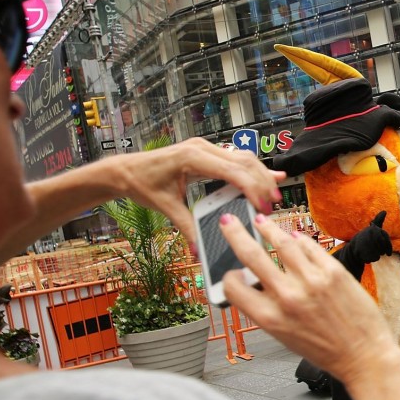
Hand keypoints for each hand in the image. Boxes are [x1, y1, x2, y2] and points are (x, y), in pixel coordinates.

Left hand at [116, 137, 284, 246]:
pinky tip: (272, 176)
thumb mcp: (165, 207)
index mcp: (192, 157)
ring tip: (274, 196)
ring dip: (261, 176)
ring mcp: (206, 148)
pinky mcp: (208, 153)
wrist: (125, 170)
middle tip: (273, 206)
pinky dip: (254, 170)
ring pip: (244, 158)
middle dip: (263, 183)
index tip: (264, 206)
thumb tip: (199, 251)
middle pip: (245, 162)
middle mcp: (202, 148)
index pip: (233, 171)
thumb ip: (186, 227)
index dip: (253, 188)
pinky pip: (237, 159)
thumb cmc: (142, 183)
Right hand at [220, 213, 399, 385]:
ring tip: (261, 221)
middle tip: (228, 221)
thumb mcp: (285, 336)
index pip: (234, 287)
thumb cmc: (326, 350)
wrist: (364, 356)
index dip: (230, 277)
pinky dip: (299, 239)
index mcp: (270, 318)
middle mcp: (288, 297)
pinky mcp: (334, 272)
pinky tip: (294, 236)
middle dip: (235, 233)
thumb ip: (268, 309)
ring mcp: (312, 281)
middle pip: (252, 255)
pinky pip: (310, 247)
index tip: (233, 271)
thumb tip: (255, 282)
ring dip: (268, 228)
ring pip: (283, 242)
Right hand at [351, 211, 393, 263]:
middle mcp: (370, 235)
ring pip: (381, 252)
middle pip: (384, 246)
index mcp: (373, 229)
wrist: (351, 249)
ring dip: (377, 254)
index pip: (386, 238)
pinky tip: (366, 255)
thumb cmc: (364, 238)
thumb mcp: (372, 228)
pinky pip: (376, 258)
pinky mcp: (364, 252)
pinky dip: (372, 258)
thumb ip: (378, 220)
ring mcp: (367, 243)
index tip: (388, 251)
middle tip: (374, 249)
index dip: (389, 246)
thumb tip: (384, 211)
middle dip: (382, 250)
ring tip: (369, 250)